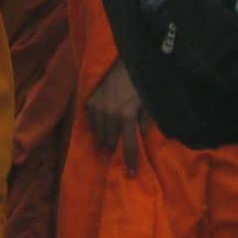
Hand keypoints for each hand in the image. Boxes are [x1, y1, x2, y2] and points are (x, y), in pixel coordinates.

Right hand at [86, 60, 146, 174]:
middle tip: (120, 148)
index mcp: (126, 117)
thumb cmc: (140, 84)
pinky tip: (103, 125)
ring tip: (111, 139)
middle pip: (110, 141)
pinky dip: (97, 126)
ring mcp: (96, 108)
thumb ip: (145, 122)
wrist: (124, 62)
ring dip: (105, 138)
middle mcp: (109, 115)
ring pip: (98, 133)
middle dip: (115, 147)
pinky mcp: (89, 101)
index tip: (132, 175)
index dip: (131, 162)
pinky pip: (91, 121)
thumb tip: (141, 135)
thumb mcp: (148, 104)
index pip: (129, 146)